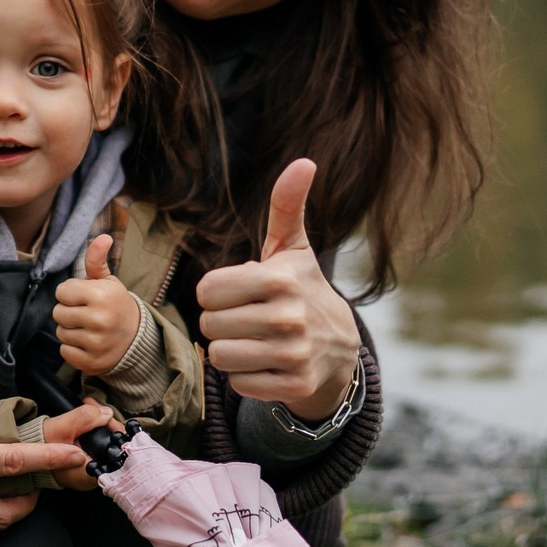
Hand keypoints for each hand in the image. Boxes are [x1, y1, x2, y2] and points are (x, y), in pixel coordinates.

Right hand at [38, 399, 123, 489]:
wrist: (24, 452)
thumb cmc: (39, 445)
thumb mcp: (61, 427)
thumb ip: (84, 418)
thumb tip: (106, 413)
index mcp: (88, 475)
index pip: (117, 458)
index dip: (118, 437)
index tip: (110, 421)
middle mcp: (91, 480)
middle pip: (114, 452)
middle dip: (110, 428)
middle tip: (102, 412)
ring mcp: (89, 475)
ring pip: (107, 449)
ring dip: (103, 428)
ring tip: (95, 411)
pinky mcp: (85, 467)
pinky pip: (99, 449)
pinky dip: (97, 434)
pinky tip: (91, 420)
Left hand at [52, 234, 141, 374]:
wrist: (136, 339)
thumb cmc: (115, 305)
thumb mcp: (108, 281)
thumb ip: (97, 260)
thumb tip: (103, 236)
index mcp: (101, 295)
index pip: (61, 292)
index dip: (70, 293)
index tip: (84, 297)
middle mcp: (99, 319)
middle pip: (58, 313)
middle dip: (68, 311)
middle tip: (85, 313)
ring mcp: (96, 343)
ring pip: (60, 332)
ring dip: (70, 330)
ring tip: (87, 328)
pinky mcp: (92, 362)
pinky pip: (64, 351)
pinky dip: (72, 348)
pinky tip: (87, 343)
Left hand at [194, 158, 361, 421]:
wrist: (339, 348)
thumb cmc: (300, 289)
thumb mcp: (293, 248)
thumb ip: (287, 205)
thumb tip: (304, 161)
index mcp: (280, 279)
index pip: (207, 290)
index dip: (216, 292)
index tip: (238, 292)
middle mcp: (289, 317)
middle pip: (210, 325)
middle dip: (221, 322)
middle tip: (245, 318)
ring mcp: (294, 355)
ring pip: (220, 357)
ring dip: (229, 351)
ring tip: (252, 340)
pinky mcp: (294, 386)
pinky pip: (238, 384)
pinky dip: (246, 377)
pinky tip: (267, 364)